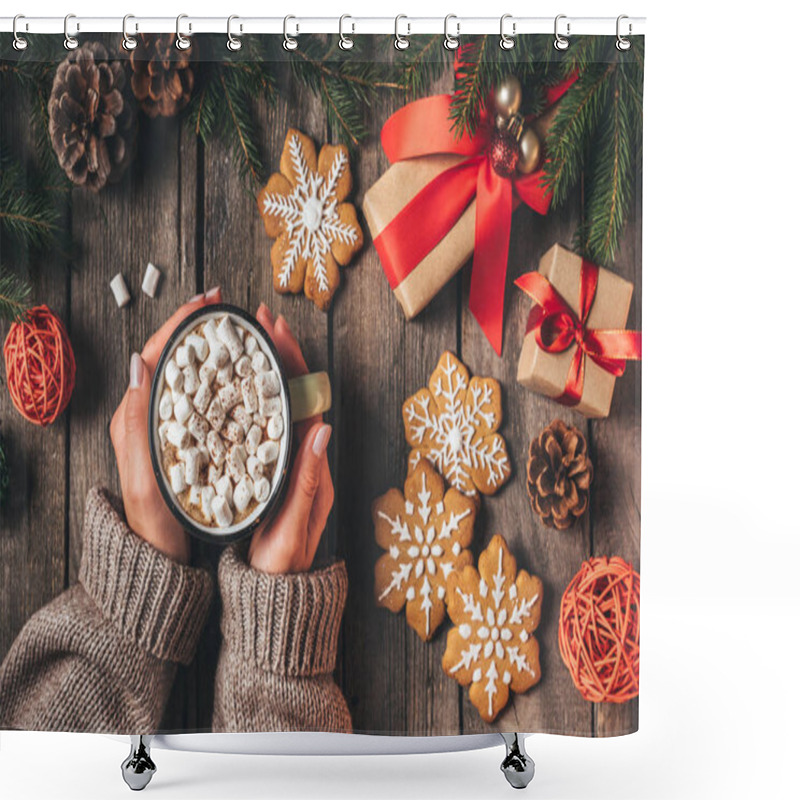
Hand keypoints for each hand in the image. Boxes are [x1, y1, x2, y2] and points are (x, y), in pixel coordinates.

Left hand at [109, 287, 221, 563]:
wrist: (161, 556)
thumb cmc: (152, 522)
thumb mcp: (142, 477)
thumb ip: (136, 424)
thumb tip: (139, 363)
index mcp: (137, 416)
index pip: (156, 354)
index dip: (181, 323)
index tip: (206, 302)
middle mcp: (156, 414)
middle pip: (177, 357)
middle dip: (201, 326)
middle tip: (228, 305)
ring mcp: (176, 425)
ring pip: (196, 374)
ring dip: (217, 346)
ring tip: (243, 328)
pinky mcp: (194, 438)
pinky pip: (210, 397)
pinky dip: (228, 377)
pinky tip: (248, 371)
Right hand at [248, 304, 333, 573]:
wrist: (276, 595)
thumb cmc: (283, 565)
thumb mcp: (293, 525)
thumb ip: (307, 480)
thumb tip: (322, 428)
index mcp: (313, 465)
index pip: (306, 401)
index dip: (292, 362)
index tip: (275, 330)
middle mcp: (305, 458)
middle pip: (296, 394)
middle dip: (281, 354)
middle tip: (260, 320)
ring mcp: (289, 463)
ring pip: (281, 405)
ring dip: (270, 370)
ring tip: (252, 339)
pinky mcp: (273, 471)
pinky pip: (268, 424)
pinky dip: (257, 397)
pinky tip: (240, 384)